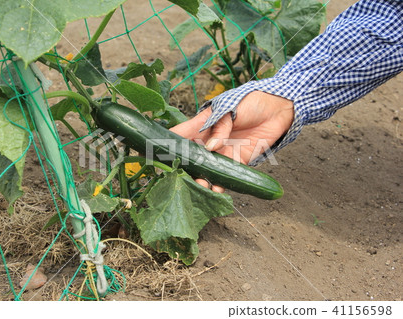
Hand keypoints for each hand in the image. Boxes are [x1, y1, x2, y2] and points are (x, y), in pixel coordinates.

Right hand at [170, 91, 293, 191]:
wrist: (279, 108)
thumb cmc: (250, 101)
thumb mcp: (230, 108)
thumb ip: (220, 127)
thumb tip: (211, 147)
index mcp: (202, 125)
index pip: (179, 135)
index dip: (166, 144)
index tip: (156, 156)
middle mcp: (209, 141)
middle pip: (190, 157)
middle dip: (184, 168)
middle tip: (179, 178)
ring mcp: (222, 152)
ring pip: (206, 170)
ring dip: (202, 179)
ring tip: (200, 186)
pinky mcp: (237, 161)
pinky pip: (226, 176)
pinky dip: (220, 184)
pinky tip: (216, 190)